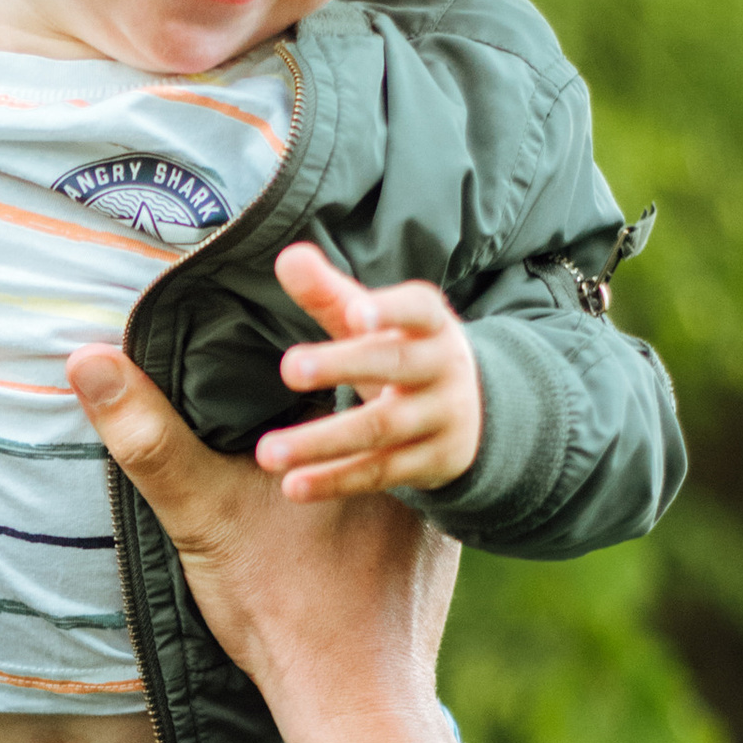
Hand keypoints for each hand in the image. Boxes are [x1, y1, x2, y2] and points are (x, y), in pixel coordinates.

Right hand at [66, 326, 460, 742]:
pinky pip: (404, 475)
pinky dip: (371, 457)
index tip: (292, 260)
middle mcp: (422, 459)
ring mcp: (436, 504)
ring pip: (400, 429)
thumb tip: (86, 361)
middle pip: (387, 376)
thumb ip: (146, 436)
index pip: (359, 335)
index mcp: (377, 432)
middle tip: (304, 311)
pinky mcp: (434, 543)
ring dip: (361, 405)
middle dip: (346, 347)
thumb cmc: (285, 610)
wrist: (353, 702)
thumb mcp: (202, 516)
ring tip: (316, 381)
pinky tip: (334, 461)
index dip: (325, 292)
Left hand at [254, 240, 482, 498]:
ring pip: (380, 430)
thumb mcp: (375, 320)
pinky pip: (380, 471)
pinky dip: (336, 480)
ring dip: (322, 441)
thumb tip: (287, 257)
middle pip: (394, 364)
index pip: (417, 309)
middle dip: (343, 365)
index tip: (356, 314)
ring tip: (267, 452)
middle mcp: (441, 368)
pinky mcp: (429, 463)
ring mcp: (439, 419)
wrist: (475, 411)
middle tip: (289, 367)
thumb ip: (329, 292)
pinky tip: (293, 485)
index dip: (390, 310)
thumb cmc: (404, 350)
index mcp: (429, 325)